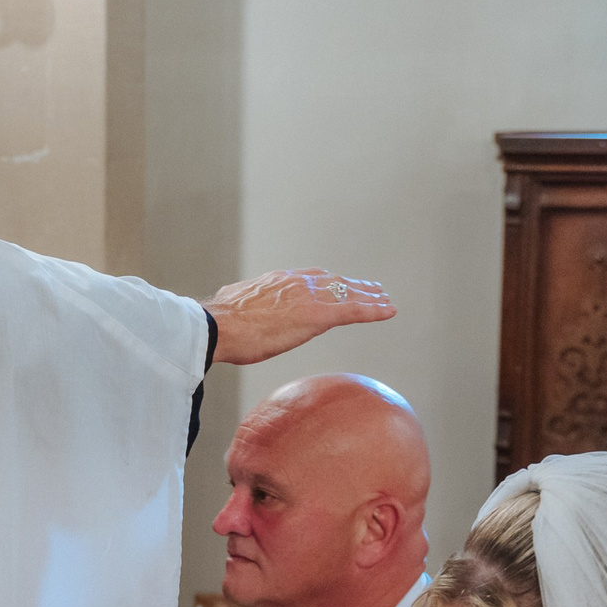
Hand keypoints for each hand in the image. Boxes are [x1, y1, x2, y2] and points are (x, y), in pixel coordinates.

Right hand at [205, 269, 395, 365]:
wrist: (218, 327)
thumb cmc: (218, 325)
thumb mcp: (233, 310)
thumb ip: (243, 310)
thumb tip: (233, 318)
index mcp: (276, 282)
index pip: (309, 279)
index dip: (327, 282)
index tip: (338, 284)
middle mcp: (296, 283)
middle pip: (333, 282)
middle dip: (353, 285)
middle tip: (372, 288)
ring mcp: (308, 297)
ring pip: (347, 294)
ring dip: (369, 296)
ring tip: (385, 300)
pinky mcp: (318, 314)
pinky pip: (353, 310)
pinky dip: (373, 310)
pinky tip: (388, 311)